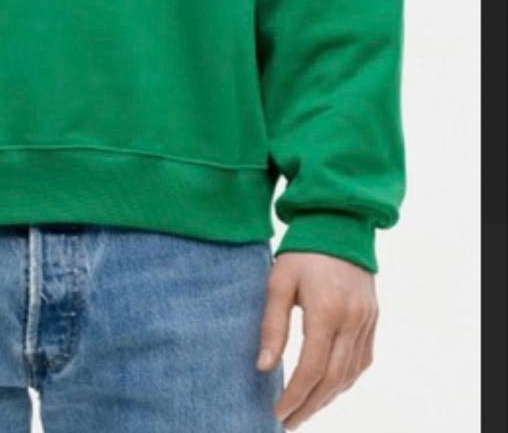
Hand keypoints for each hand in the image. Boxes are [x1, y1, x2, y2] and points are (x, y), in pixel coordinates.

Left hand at [256, 251, 377, 428]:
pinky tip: (328, 388)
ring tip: (304, 411)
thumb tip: (264, 367)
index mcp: (327, 311)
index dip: (295, 395)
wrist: (338, 224)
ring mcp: (367, 321)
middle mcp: (352, 321)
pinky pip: (361, 361)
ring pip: (350, 374)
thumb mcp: (278, 281)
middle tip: (288, 422)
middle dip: (310, 406)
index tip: (277, 412)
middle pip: (332, 379)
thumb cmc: (302, 251)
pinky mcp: (373, 319)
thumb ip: (273, 325)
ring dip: (327, 398)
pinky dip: (344, 380)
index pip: (311, 368)